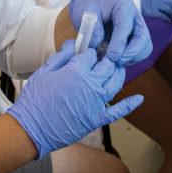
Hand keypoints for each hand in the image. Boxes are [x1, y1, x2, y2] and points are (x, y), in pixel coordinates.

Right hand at [8, 41, 144, 157]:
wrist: (31, 129)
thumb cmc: (34, 100)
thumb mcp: (44, 72)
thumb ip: (61, 56)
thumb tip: (74, 43)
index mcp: (77, 70)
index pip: (92, 54)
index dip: (90, 52)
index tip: (88, 54)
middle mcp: (91, 84)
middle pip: (108, 66)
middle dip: (107, 59)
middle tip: (104, 58)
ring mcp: (96, 102)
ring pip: (115, 82)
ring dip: (119, 73)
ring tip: (118, 68)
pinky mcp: (97, 118)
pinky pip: (118, 110)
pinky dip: (130, 104)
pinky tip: (139, 98)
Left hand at [69, 0, 151, 64]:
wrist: (89, 12)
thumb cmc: (88, 10)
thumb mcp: (86, 13)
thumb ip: (93, 28)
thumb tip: (98, 45)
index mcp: (123, 6)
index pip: (126, 25)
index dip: (120, 42)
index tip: (111, 56)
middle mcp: (134, 18)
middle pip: (143, 38)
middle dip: (131, 53)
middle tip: (115, 61)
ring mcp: (137, 30)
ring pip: (145, 48)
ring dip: (131, 58)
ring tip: (114, 61)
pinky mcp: (136, 41)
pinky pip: (140, 54)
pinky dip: (130, 60)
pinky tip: (115, 60)